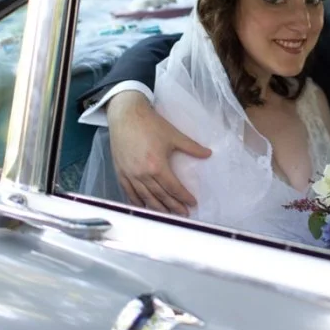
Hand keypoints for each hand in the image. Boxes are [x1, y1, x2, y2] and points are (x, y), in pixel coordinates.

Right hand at [107, 91, 210, 214]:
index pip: (173, 188)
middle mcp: (143, 174)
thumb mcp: (174, 135)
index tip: (192, 203)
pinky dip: (137, 202)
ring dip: (157, 208)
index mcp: (157, 166)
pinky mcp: (120, 172)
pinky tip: (144, 208)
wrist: (126, 115)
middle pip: (160, 196)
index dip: (183, 197)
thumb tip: (209, 154)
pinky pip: (129, 193)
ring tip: (168, 215)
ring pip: (145, 198)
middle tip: (183, 214)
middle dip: (173, 206)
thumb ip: (192, 147)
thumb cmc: (151, 124)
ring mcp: (130, 175)